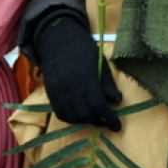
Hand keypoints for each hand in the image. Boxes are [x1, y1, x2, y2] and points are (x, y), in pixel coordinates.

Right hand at [35, 14, 121, 130]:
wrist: (58, 41)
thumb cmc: (83, 50)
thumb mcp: (100, 63)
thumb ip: (108, 83)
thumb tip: (116, 100)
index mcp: (85, 78)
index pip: (98, 106)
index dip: (109, 118)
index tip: (117, 126)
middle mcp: (70, 87)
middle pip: (85, 114)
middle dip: (98, 121)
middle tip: (106, 121)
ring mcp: (58, 91)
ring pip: (72, 117)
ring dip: (84, 121)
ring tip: (93, 117)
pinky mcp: (50, 93)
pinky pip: (60, 113)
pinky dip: (71, 118)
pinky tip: (79, 115)